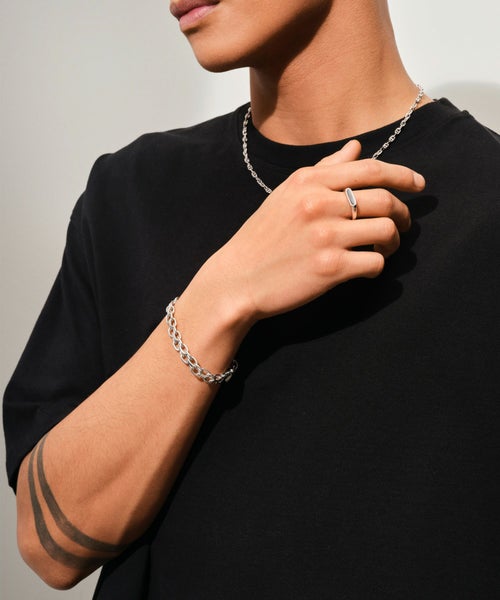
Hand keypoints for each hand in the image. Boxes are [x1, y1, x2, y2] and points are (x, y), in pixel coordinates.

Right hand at [201, 139, 424, 323]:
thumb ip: (323, 169)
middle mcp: (319, 204)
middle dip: (403, 213)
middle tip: (402, 225)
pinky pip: (375, 262)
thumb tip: (356, 147)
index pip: (369, 169)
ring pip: (386, 230)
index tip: (418, 184)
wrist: (237, 279)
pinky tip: (366, 267)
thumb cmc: (261, 238)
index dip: (403, 175)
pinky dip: (377, 265)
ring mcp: (326, 236)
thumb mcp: (286, 194)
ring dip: (393, 241)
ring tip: (384, 248)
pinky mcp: (330, 268)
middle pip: (385, 200)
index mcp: (309, 182)